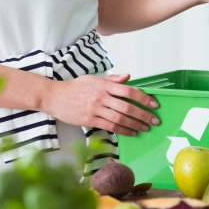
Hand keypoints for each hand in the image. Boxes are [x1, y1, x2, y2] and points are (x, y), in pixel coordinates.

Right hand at [42, 73, 159, 135]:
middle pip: (127, 106)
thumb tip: (128, 76)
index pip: (129, 91)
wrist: (54, 96)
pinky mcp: (90, 120)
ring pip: (120, 119)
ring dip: (135, 124)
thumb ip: (112, 79)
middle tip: (154, 120)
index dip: (143, 98)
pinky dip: (123, 130)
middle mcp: (101, 96)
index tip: (154, 104)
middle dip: (143, 114)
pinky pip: (110, 127)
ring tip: (145, 128)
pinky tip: (131, 132)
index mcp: (104, 85)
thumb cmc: (74, 87)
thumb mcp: (93, 79)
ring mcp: (95, 109)